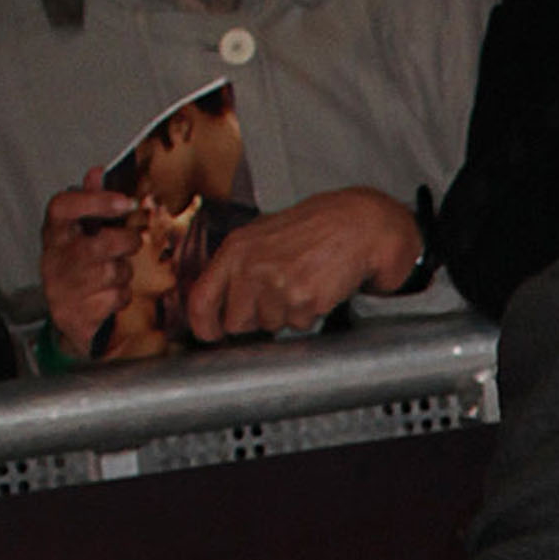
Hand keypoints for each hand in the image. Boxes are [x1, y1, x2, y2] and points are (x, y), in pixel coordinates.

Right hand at [41, 168, 140, 352]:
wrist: (65, 313)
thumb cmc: (74, 264)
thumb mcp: (76, 230)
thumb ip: (88, 200)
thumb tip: (98, 171)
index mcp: (54, 231)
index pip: (64, 207)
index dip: (97, 201)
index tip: (126, 201)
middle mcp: (56, 257)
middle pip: (103, 243)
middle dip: (127, 242)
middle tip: (128, 242)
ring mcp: (66, 286)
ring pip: (116, 272)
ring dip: (124, 272)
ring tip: (110, 272)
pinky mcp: (79, 313)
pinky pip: (119, 297)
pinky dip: (122, 295)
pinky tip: (107, 294)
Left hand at [187, 189, 423, 341]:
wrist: (357, 225)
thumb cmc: (312, 230)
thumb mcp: (262, 239)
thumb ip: (238, 268)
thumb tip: (221, 309)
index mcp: (235, 250)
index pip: (201, 300)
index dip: (205, 326)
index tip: (213, 335)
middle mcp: (251, 267)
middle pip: (237, 323)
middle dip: (256, 319)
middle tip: (277, 297)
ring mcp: (278, 284)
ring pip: (272, 326)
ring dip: (287, 315)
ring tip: (302, 285)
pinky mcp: (304, 299)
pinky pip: (300, 325)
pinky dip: (310, 314)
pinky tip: (318, 288)